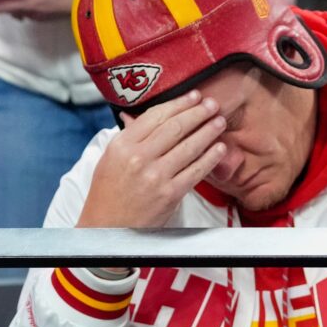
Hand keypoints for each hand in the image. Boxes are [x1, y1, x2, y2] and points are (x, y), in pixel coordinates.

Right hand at [76, 91, 227, 228]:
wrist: (106, 230)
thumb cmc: (108, 193)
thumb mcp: (110, 159)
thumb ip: (131, 136)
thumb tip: (150, 115)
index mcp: (122, 145)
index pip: (155, 116)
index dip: (179, 103)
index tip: (193, 96)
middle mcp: (138, 158)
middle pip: (176, 127)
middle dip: (198, 113)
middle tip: (212, 104)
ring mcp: (155, 176)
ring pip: (189, 146)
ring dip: (208, 131)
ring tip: (219, 122)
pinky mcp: (170, 194)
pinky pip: (196, 171)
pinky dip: (211, 158)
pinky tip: (220, 149)